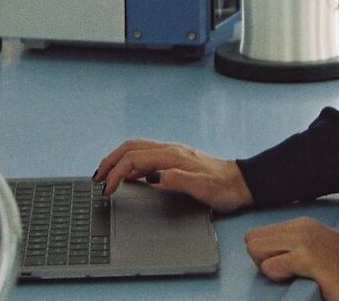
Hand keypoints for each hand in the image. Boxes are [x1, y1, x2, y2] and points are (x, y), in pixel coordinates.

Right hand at [93, 138, 254, 212]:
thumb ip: (176, 180)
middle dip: (110, 161)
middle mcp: (170, 150)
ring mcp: (172, 152)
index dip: (117, 173)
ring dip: (117, 158)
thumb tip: (152, 176)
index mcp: (173, 156)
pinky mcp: (175, 158)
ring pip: (136, 148)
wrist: (242, 182)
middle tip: (96, 178)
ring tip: (105, 173)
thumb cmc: (224, 187)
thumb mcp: (202, 188)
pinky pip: (145, 153)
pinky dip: (129, 160)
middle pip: (130, 148)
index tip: (107, 189)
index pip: (135, 159)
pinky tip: (128, 173)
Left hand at [244, 216, 338, 300]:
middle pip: (251, 239)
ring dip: (269, 268)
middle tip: (285, 272)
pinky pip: (271, 267)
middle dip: (261, 260)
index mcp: (301, 225)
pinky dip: (279, 277)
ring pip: (256, 250)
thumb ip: (292, 246)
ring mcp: (304, 241)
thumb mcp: (314, 249)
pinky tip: (300, 279)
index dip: (265, 254)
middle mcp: (300, 228)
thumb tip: (268, 254)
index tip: (283, 265)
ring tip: (294, 275)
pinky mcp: (308, 259)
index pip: (258, 234)